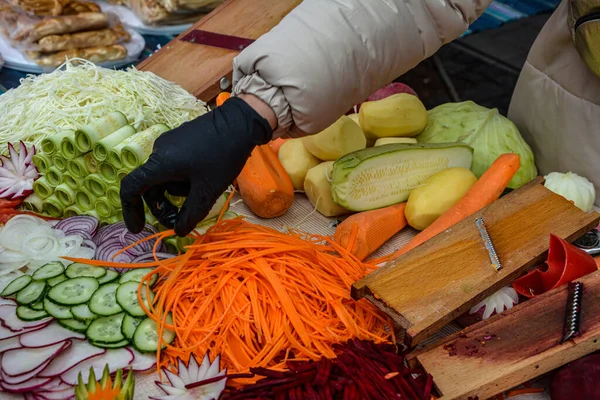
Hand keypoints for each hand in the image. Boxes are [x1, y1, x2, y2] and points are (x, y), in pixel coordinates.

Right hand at [120, 96, 273, 236]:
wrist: (240, 122)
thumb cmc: (223, 157)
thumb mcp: (207, 192)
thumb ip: (190, 214)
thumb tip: (178, 232)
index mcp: (159, 164)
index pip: (131, 188)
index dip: (130, 211)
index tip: (139, 228)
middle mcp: (158, 151)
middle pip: (151, 187)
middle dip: (164, 206)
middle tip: (180, 220)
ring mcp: (169, 144)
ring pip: (165, 178)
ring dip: (178, 192)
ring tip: (203, 191)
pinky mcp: (180, 140)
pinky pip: (174, 166)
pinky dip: (183, 179)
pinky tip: (204, 179)